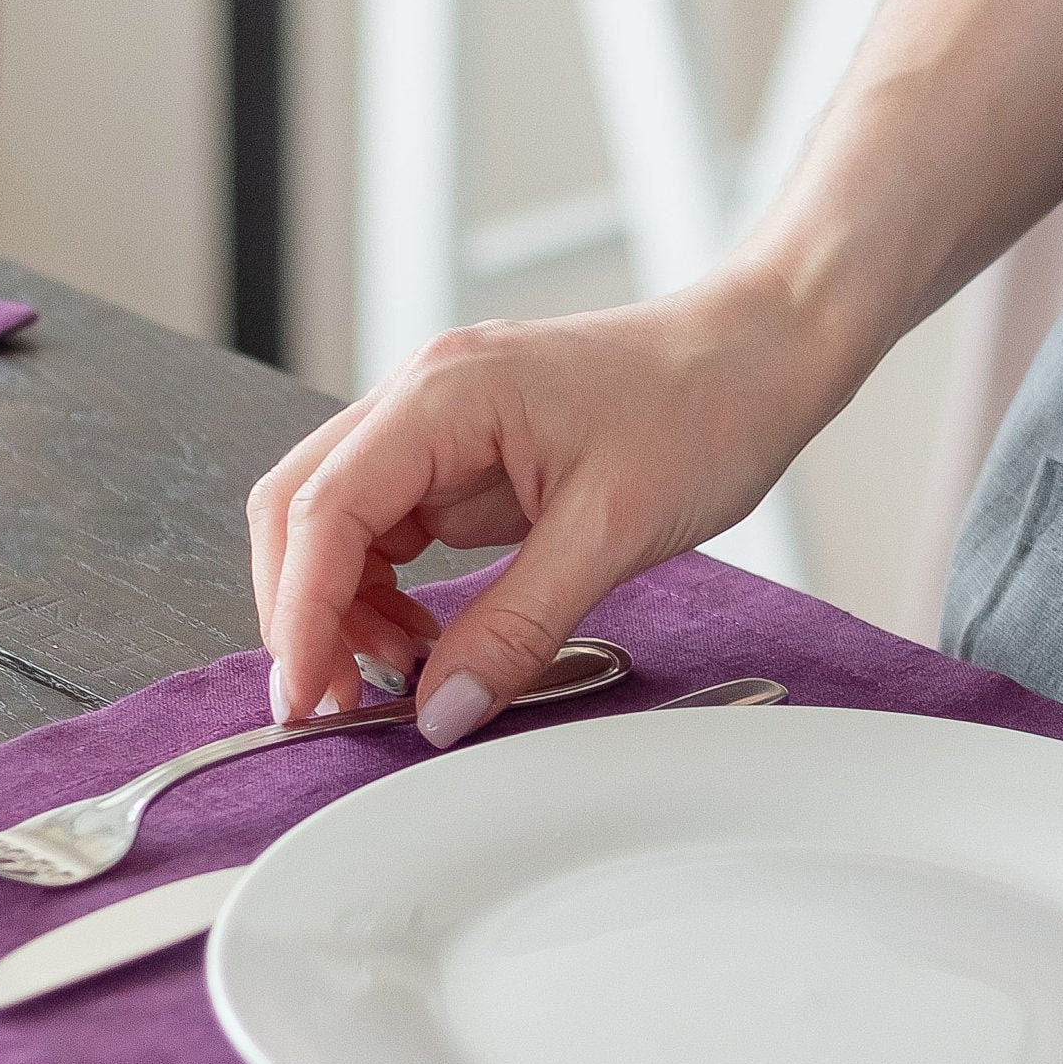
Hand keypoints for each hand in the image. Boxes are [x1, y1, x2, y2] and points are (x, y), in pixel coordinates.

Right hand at [248, 271, 826, 741]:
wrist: (763, 355)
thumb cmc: (704, 407)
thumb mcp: (611, 533)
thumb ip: (516, 627)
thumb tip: (440, 708)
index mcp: (444, 394)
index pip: (323, 509)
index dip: (299, 613)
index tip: (304, 695)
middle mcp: (423, 397)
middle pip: (303, 509)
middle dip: (304, 612)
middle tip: (336, 703)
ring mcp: (441, 424)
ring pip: (339, 523)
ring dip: (344, 606)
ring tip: (398, 679)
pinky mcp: (467, 453)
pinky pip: (393, 527)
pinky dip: (387, 590)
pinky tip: (426, 639)